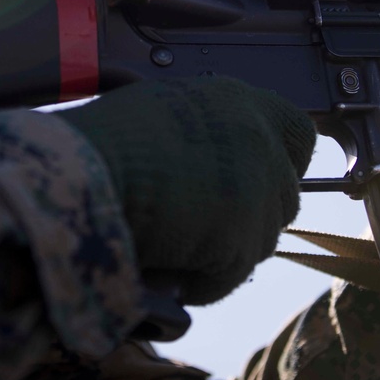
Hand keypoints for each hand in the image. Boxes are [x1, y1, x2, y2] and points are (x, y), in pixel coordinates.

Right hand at [58, 77, 315, 304]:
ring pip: (261, 239)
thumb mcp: (164, 112)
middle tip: (202, 224)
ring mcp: (256, 188)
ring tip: (173, 242)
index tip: (252, 182)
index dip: (279, 162)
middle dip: (250, 215)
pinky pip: (230, 274)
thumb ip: (206, 132)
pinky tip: (166, 265)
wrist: (81, 171)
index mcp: (239, 100)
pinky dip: (201, 279)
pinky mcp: (243, 237)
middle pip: (283, 195)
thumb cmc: (103, 139)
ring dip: (224, 249)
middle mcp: (259, 139)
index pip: (298, 133)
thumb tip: (210, 167)